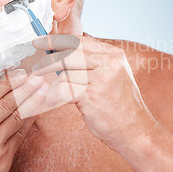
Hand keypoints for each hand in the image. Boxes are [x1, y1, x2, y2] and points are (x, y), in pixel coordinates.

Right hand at [0, 70, 48, 171]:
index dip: (8, 82)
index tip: (20, 73)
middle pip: (7, 104)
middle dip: (25, 88)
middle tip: (38, 77)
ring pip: (17, 118)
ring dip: (33, 101)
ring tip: (44, 89)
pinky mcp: (4, 159)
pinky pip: (21, 135)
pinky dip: (30, 121)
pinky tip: (38, 110)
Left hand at [31, 35, 157, 152]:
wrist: (135, 130)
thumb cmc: (119, 105)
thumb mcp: (112, 75)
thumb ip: (93, 63)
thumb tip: (64, 51)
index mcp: (113, 55)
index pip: (79, 40)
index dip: (57, 40)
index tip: (41, 41)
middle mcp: (109, 63)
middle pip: (70, 53)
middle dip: (49, 58)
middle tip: (37, 66)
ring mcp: (101, 79)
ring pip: (64, 71)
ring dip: (51, 81)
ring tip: (46, 87)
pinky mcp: (91, 97)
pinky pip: (63, 89)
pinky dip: (54, 95)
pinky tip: (52, 100)